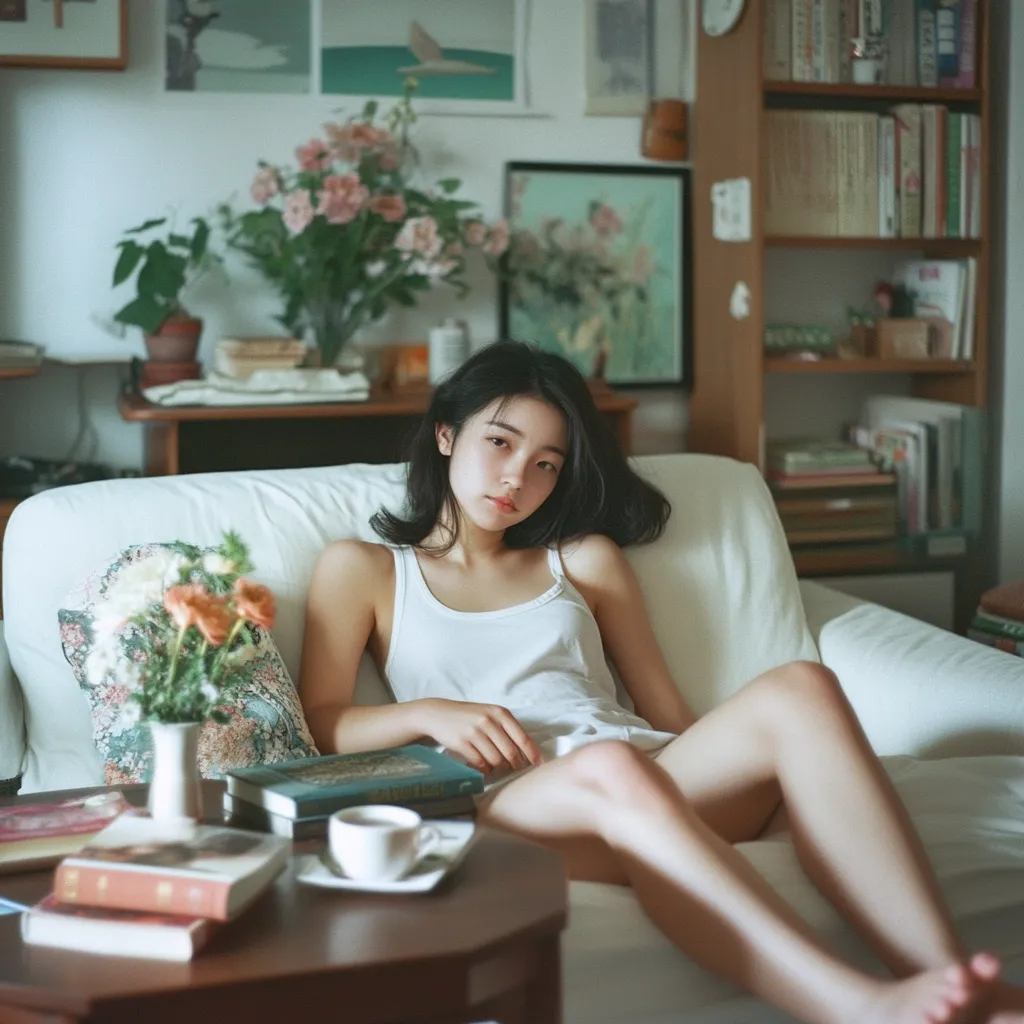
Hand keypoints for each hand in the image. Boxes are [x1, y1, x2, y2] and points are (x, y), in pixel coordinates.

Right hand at [419, 699, 542, 775]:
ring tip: (497, 765)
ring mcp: (474, 732)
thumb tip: (527, 752)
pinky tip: (484, 766)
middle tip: (516, 768)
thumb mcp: (490, 714)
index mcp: (499, 713)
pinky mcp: (462, 743)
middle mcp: (488, 721)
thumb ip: (507, 728)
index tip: (538, 764)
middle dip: (516, 764)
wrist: (438, 714)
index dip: (532, 754)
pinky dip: (485, 769)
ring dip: (499, 767)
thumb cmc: (469, 716)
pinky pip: (480, 763)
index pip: (522, 737)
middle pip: (510, 752)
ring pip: (496, 760)